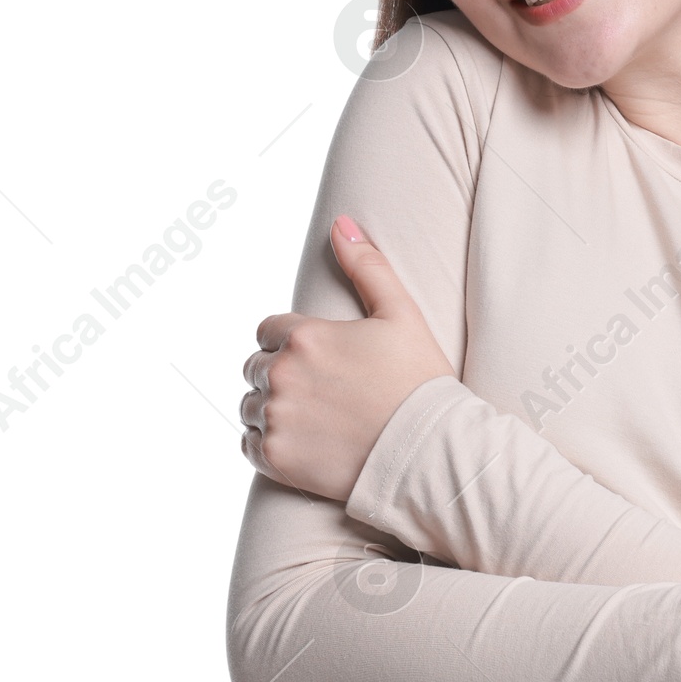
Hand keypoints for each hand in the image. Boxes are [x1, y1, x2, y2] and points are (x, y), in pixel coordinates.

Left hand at [239, 214, 453, 501]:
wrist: (432, 452)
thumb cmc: (421, 382)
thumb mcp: (401, 314)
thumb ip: (367, 266)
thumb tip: (340, 223)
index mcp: (305, 336)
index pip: (268, 331)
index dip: (293, 343)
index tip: (322, 361)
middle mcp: (282, 374)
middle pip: (256, 368)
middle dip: (281, 375)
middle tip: (322, 392)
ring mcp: (276, 418)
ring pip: (250, 406)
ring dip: (272, 409)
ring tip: (315, 418)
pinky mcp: (276, 458)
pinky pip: (249, 444)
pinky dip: (267, 443)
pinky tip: (304, 442)